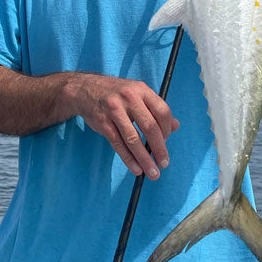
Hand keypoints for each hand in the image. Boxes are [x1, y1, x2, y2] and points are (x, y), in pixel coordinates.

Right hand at [63, 73, 179, 179]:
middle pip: (150, 127)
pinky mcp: (103, 123)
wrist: (85, 90)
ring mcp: (115, 110)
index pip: (162, 111)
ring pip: (133, 139)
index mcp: (142, 89)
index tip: (167, 142)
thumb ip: (156, 109)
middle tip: (164, 163)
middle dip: (159, 148)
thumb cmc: (117, 94)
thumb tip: (176, 126)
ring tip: (152, 172)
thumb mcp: (137, 94)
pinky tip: (136, 168)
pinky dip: (128, 159)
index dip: (167, 130)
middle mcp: (129, 98)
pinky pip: (118, 144)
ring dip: (144, 159)